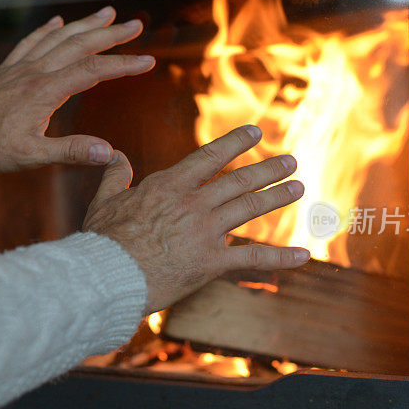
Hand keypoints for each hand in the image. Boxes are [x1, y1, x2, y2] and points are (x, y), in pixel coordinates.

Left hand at [0, 6, 154, 172]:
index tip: (147, 61)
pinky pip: (32, 41)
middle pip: (79, 45)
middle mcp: (35, 72)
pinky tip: (58, 21)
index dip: (122, 65)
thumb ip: (71, 152)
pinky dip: (48, 29)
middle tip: (136, 25)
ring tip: (108, 13)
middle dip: (110, 34)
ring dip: (85, 24)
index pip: (93, 71)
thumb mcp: (32, 156)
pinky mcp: (8, 69)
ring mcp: (21, 67)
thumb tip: (108, 152)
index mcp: (45, 91)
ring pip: (59, 37)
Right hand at [83, 125, 309, 313]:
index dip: (236, 142)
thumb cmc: (103, 241)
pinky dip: (281, 257)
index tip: (255, 132)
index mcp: (169, 185)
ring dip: (277, 196)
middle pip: (239, 180)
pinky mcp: (212, 261)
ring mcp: (206, 231)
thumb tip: (116, 156)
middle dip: (268, 169)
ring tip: (298, 187)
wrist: (108, 276)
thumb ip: (115, 176)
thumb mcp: (104, 201)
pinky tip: (305, 255)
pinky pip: (253, 257)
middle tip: (290, 160)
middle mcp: (194, 203)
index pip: (210, 157)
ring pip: (250, 208)